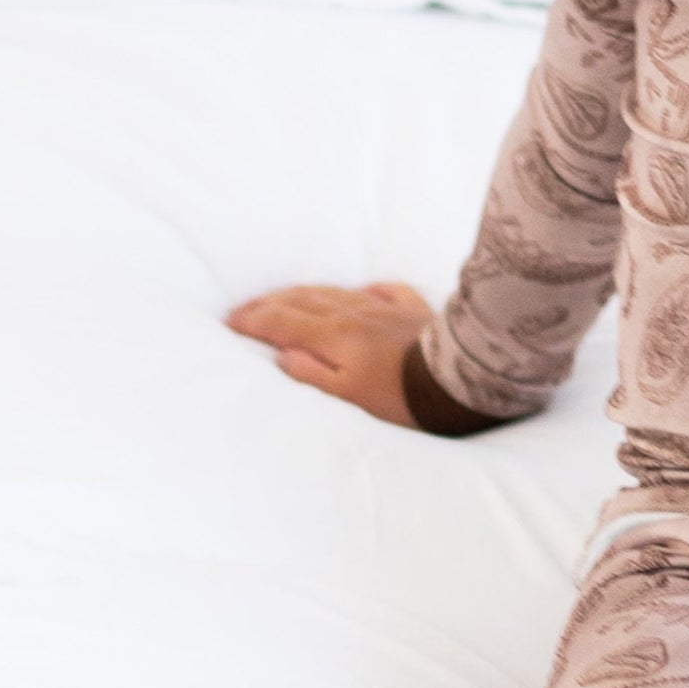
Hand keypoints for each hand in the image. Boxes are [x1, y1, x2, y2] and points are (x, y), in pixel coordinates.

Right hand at [226, 281, 434, 427]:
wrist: (459, 380)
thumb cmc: (402, 397)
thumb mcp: (349, 396)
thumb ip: (312, 375)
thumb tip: (282, 355)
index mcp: (334, 336)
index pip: (283, 323)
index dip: (253, 322)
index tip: (229, 322)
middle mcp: (355, 314)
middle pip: (303, 301)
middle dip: (269, 303)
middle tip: (244, 308)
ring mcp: (385, 308)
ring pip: (336, 292)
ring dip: (305, 293)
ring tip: (286, 296)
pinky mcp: (415, 311)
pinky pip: (387, 291)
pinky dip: (367, 290)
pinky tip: (364, 290)